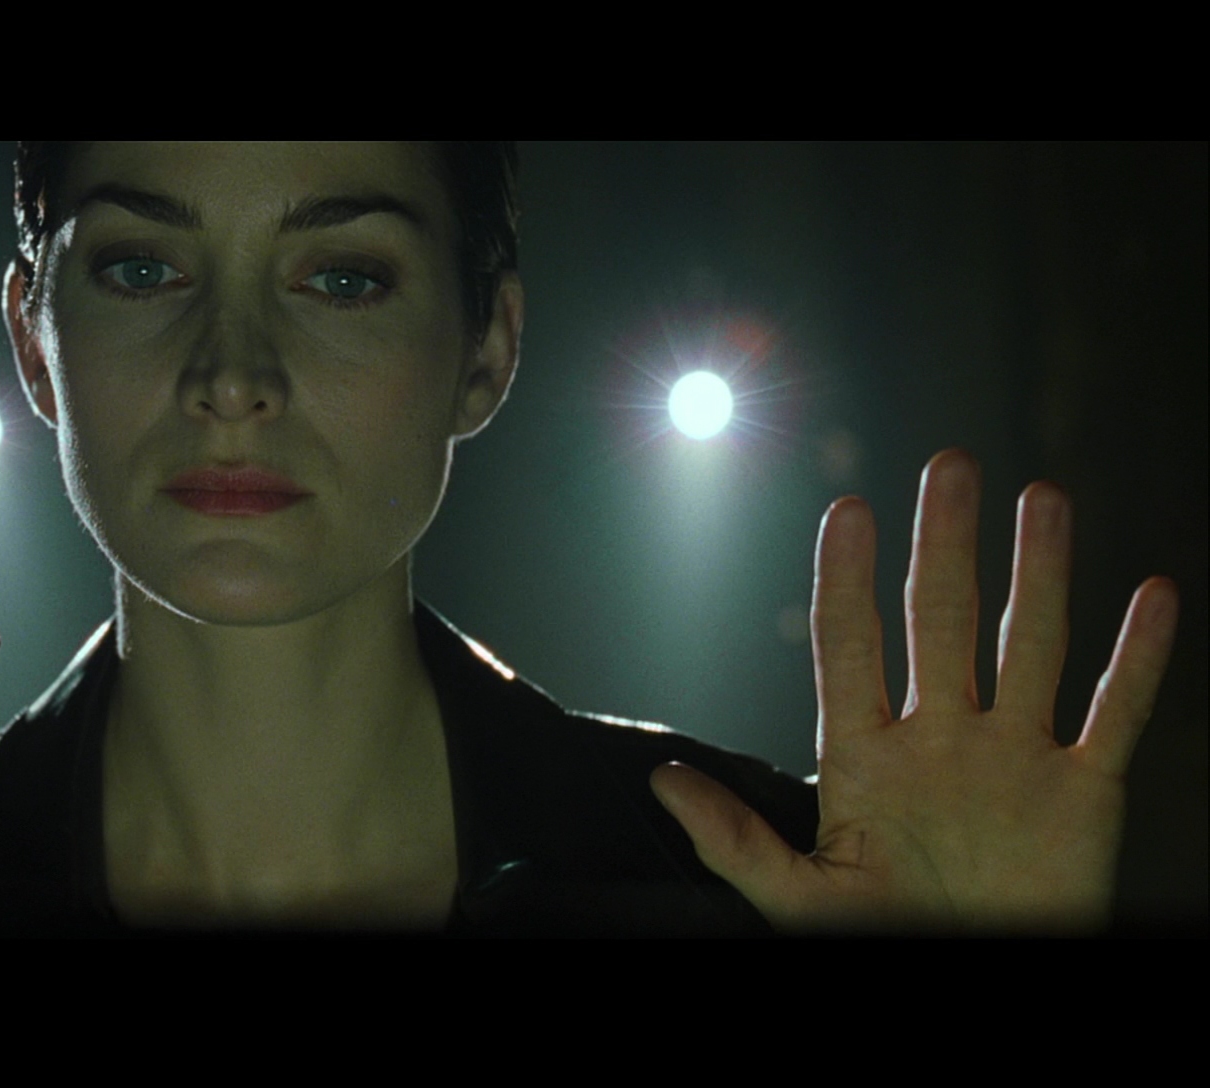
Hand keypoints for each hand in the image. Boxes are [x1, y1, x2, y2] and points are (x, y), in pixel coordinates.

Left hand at [652, 450, 1177, 931]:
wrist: (975, 984)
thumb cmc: (887, 945)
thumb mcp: (802, 899)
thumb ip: (735, 842)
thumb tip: (662, 782)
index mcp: (867, 760)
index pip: (852, 646)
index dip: (848, 579)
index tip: (847, 510)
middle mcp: (940, 742)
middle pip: (942, 621)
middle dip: (945, 543)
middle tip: (950, 463)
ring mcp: (1013, 761)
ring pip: (1029, 646)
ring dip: (1039, 573)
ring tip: (1043, 497)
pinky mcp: (1084, 796)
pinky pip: (1115, 715)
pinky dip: (1138, 661)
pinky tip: (1153, 597)